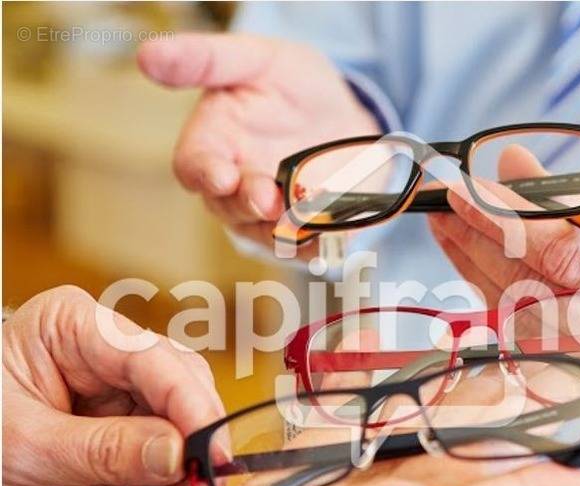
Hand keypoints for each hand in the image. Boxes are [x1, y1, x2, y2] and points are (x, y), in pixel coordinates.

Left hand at [2, 286, 224, 485]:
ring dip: (174, 475)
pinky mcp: (120, 428)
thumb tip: (176, 455)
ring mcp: (115, 390)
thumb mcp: (27, 444)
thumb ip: (106, 448)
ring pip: (174, 425)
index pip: (149, 357)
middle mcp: (103, 351)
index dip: (188, 402)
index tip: (212, 449)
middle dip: (189, 441)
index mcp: (73, 325)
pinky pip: (154, 456)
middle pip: (174, 386)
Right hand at [137, 33, 379, 252]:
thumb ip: (206, 60)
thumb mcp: (256, 59)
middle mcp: (235, 185)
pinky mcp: (305, 229)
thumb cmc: (290, 84)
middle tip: (268, 198)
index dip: (203, 173)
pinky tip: (331, 237)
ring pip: (266, 233)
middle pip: (229, 206)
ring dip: (283, 230)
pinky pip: (307, 248)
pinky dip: (318, 245)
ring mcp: (269, 214)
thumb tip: (147, 55)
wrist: (343, 112)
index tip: (221, 176)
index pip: (193, 165)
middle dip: (249, 202)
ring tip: (305, 218)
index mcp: (213, 142)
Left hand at [428, 146, 579, 401]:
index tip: (465, 187)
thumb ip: (570, 200)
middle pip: (523, 281)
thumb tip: (510, 158)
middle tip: (437, 194)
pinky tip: (456, 247)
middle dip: (474, 234)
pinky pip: (503, 321)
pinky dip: (476, 280)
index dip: (508, 222)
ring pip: (504, 303)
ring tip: (438, 215)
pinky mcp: (555, 371)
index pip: (564, 256)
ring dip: (465, 256)